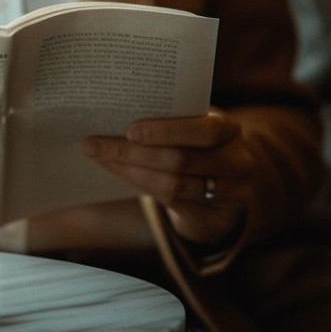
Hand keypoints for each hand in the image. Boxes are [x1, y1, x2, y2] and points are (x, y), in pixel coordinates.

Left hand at [83, 108, 270, 245]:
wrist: (223, 183)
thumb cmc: (196, 144)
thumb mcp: (191, 128)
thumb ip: (166, 122)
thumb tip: (111, 115)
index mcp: (229, 129)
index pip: (203, 130)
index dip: (166, 131)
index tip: (129, 130)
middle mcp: (237, 160)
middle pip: (181, 160)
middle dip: (132, 153)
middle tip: (93, 145)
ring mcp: (232, 191)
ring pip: (173, 185)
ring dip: (130, 172)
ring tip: (99, 158)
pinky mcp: (218, 217)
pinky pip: (173, 203)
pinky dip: (141, 186)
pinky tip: (118, 173)